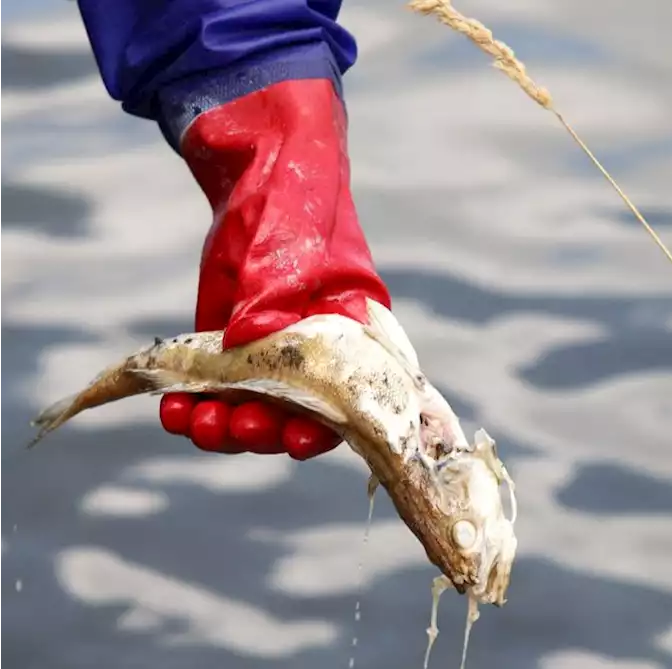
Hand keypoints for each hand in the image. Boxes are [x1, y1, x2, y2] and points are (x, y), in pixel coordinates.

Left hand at [158, 78, 391, 459]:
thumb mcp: (293, 231)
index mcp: (353, 324)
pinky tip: (171, 407)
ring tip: (192, 420)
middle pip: (299, 413)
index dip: (329, 425)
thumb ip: (275, 285)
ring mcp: (270, 344)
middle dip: (266, 429)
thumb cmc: (297, 188)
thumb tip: (245, 340)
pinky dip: (192, 402)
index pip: (354, 392)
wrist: (262, 153)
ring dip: (225, 425)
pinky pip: (213, 384)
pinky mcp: (228, 336)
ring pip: (254, 406)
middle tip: (234, 424)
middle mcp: (317, 344)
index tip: (298, 439)